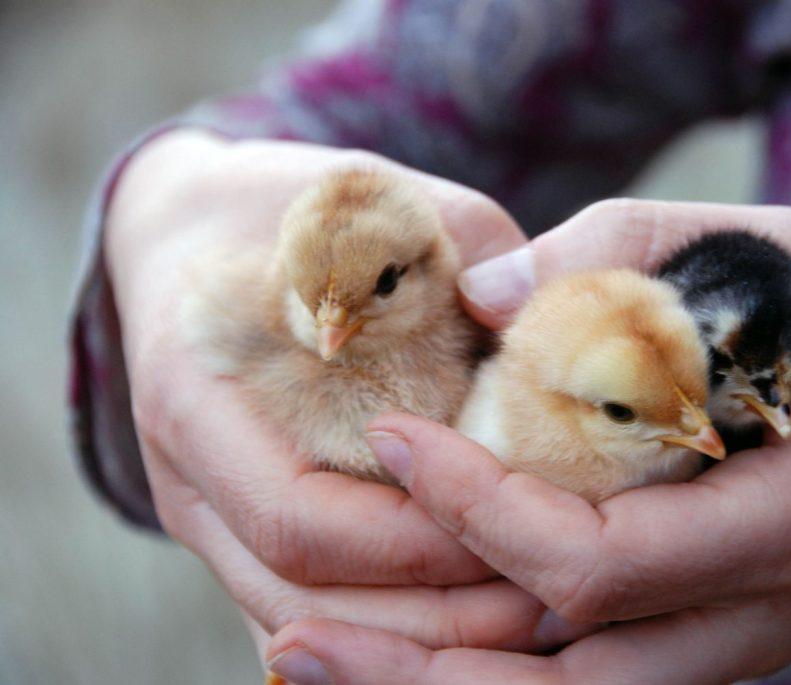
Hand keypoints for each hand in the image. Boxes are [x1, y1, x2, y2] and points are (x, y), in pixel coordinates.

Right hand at [105, 130, 591, 652]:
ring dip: (414, 639)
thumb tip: (529, 313)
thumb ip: (457, 244)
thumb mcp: (373, 199)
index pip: (300, 518)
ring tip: (526, 620)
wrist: (196, 230)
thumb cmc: (289, 212)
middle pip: (301, 595)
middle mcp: (187, 476)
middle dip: (433, 613)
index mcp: (197, 394)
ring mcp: (205, 515)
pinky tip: (464, 622)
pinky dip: (380, 633)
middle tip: (550, 601)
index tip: (525, 525)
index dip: (416, 541)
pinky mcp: (235, 529)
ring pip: (296, 623)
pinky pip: (298, 610)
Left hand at [266, 200, 790, 682]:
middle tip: (296, 636)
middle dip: (423, 673)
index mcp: (788, 523)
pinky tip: (412, 652)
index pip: (600, 559)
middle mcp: (759, 611)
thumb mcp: (783, 254)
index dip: (483, 507)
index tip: (398, 436)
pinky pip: (592, 676)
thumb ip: (630, 257)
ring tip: (318, 661)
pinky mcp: (718, 629)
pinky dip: (495, 676)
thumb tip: (477, 295)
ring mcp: (739, 638)